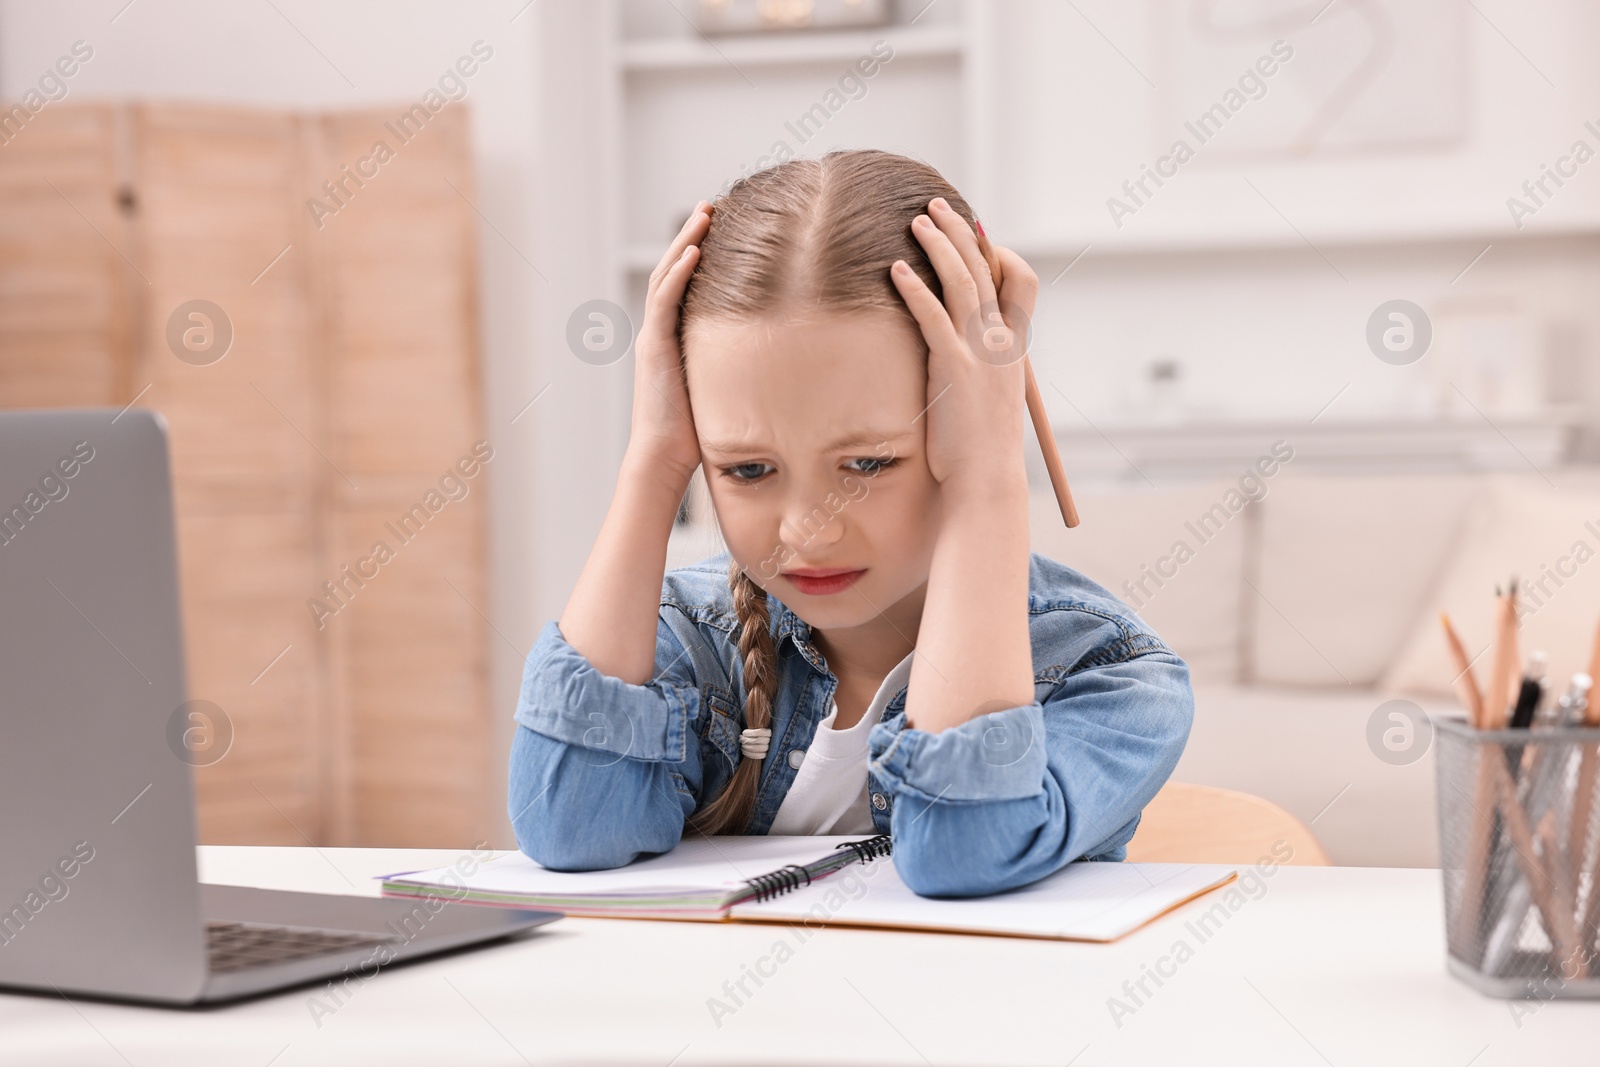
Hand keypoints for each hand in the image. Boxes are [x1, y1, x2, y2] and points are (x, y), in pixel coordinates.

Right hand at [627, 203, 710, 485]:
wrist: (665, 457)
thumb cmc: (696, 431)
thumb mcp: (722, 386)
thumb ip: (737, 364)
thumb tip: (779, 357)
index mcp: (673, 337)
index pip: (685, 282)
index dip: (700, 251)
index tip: (724, 226)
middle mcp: (659, 330)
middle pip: (673, 268)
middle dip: (692, 233)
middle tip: (712, 203)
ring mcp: (653, 335)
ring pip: (666, 275)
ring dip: (685, 240)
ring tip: (705, 212)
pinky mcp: (653, 346)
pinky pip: (664, 300)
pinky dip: (678, 273)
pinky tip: (695, 250)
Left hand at [890, 198, 1037, 494]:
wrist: (986, 481)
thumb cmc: (980, 449)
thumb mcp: (987, 398)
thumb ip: (979, 369)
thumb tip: (959, 355)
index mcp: (1014, 348)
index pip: (1022, 281)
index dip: (1000, 253)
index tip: (976, 238)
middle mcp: (1003, 343)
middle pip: (988, 269)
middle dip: (961, 232)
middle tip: (938, 206)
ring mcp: (981, 353)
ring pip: (963, 282)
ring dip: (938, 246)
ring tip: (917, 221)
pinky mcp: (954, 368)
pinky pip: (933, 316)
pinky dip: (915, 288)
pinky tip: (895, 269)